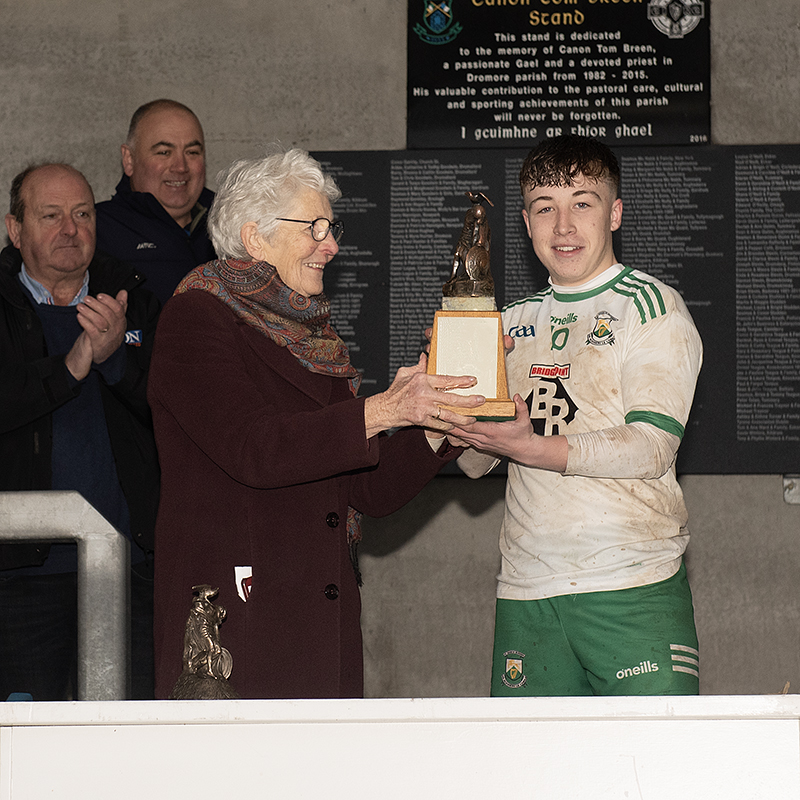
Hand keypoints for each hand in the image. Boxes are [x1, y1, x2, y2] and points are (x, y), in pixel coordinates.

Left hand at [76, 290, 127, 364]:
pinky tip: (79, 316)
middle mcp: (116, 329)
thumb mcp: (115, 320)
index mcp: (121, 322)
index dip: (109, 301)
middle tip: (86, 298)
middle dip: (96, 304)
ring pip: (100, 322)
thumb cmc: (107, 333)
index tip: (99, 295)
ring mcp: (107, 336)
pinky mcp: (98, 342)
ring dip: (88, 312)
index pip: (118, 309)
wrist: (102, 353)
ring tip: (80, 306)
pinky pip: (92, 330)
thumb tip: (123, 292)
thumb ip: (119, 306)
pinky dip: (85, 322)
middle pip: (108, 314)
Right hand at [363, 352, 484, 438]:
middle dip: (468, 401)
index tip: (472, 381)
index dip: (461, 381)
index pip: (446, 380)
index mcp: (422, 380)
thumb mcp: (405, 374)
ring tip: (473, 418)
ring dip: (462, 418)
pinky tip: (456, 426)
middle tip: (480, 401)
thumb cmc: (395, 391)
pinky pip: (439, 424)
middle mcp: (424, 394)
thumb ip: (418, 366)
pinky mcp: (421, 419)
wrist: (385, 409)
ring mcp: (423, 408)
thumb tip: (425, 356)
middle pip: (451, 398)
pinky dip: (448, 426)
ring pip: (448, 414)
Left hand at [445, 393, 567, 471]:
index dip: (459, 420)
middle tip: (438, 414)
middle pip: (461, 431)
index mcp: (492, 432)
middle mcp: (484, 438)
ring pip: (461, 436)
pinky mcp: (480, 444)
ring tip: (439, 419)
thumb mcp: (525, 420)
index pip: (472, 426)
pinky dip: (456, 433)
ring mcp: (480, 443)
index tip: (450, 413)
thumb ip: (521, 407)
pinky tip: (448, 428)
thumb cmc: (523, 436)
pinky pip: (464, 439)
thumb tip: (516, 397)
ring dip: (450, 428)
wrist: (524, 450)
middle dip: (449, 423)